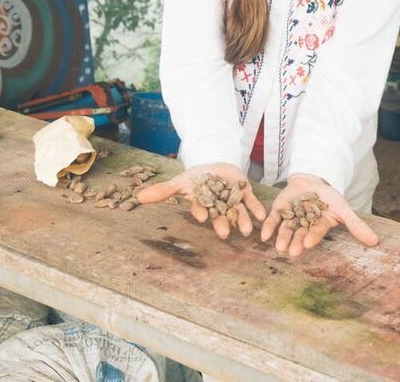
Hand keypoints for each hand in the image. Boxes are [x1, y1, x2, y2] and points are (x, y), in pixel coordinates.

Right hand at [136, 163, 265, 238]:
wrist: (215, 166)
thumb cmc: (196, 177)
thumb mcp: (181, 181)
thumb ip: (164, 190)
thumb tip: (138, 197)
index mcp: (202, 203)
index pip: (200, 208)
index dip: (201, 211)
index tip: (202, 216)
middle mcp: (219, 206)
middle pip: (220, 215)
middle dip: (222, 223)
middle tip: (225, 233)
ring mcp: (233, 201)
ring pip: (238, 212)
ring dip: (242, 221)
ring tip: (246, 230)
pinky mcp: (246, 194)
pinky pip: (252, 203)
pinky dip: (257, 209)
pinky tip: (262, 216)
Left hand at [261, 174, 378, 257]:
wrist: (313, 180)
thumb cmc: (330, 197)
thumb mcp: (344, 208)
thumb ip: (356, 224)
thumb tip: (376, 242)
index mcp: (319, 226)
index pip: (316, 232)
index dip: (312, 237)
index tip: (308, 244)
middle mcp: (304, 226)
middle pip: (299, 235)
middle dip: (295, 242)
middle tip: (290, 252)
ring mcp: (291, 219)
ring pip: (285, 229)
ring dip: (282, 238)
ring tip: (278, 247)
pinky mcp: (279, 211)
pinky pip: (273, 220)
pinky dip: (269, 227)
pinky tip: (264, 235)